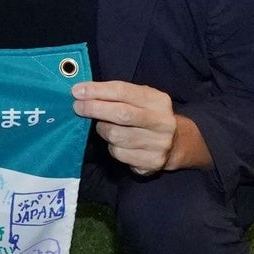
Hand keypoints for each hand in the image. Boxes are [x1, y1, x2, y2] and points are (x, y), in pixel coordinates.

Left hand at [69, 79, 196, 174]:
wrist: (176, 144)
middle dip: (94, 109)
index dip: (98, 90)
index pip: (123, 91)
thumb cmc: (148, 115)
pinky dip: (111, 147)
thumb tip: (83, 92)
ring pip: (116, 136)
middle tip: (77, 107)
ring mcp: (158, 144)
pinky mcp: (151, 162)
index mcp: (158, 100)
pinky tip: (116, 142)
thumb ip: (118, 94)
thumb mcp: (141, 99)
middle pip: (121, 114)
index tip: (77, 91)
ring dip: (102, 129)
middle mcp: (162, 122)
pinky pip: (119, 154)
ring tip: (103, 125)